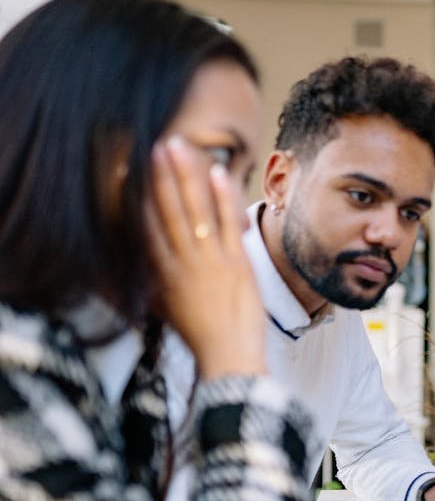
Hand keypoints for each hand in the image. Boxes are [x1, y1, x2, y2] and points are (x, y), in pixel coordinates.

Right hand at [146, 137, 265, 379]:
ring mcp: (210, 261)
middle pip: (166, 210)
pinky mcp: (238, 264)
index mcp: (160, 273)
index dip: (136, 195)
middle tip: (155, 144)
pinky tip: (218, 172)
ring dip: (186, 176)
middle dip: (160, 176)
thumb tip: (139, 259)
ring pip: (194, 210)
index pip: (144, 225)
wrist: (228, 356)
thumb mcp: (163, 306)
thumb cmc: (198, 334)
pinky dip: (222, 196)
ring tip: (180, 147)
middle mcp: (181, 263)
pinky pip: (228, 223)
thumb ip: (152, 279)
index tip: (129, 169)